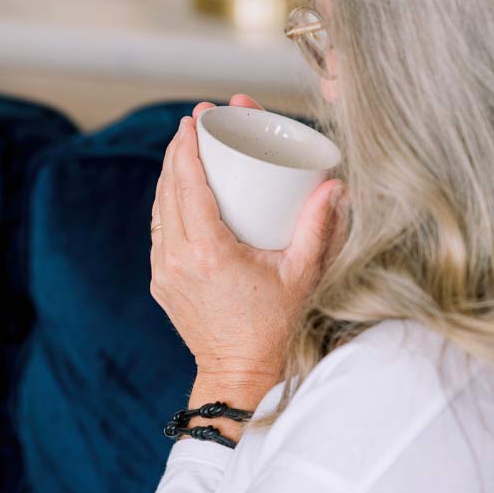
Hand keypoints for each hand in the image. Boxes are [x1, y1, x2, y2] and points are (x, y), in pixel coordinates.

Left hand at [150, 95, 344, 437]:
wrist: (238, 371)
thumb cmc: (273, 325)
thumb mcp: (301, 274)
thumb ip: (319, 228)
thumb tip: (335, 185)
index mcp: (209, 252)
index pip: (188, 186)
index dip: (186, 148)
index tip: (193, 121)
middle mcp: (179, 259)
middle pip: (168, 189)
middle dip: (177, 151)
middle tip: (193, 125)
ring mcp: (165, 271)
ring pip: (159, 209)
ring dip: (169, 175)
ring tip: (185, 149)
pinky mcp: (161, 281)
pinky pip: (159, 231)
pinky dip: (167, 203)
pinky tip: (180, 188)